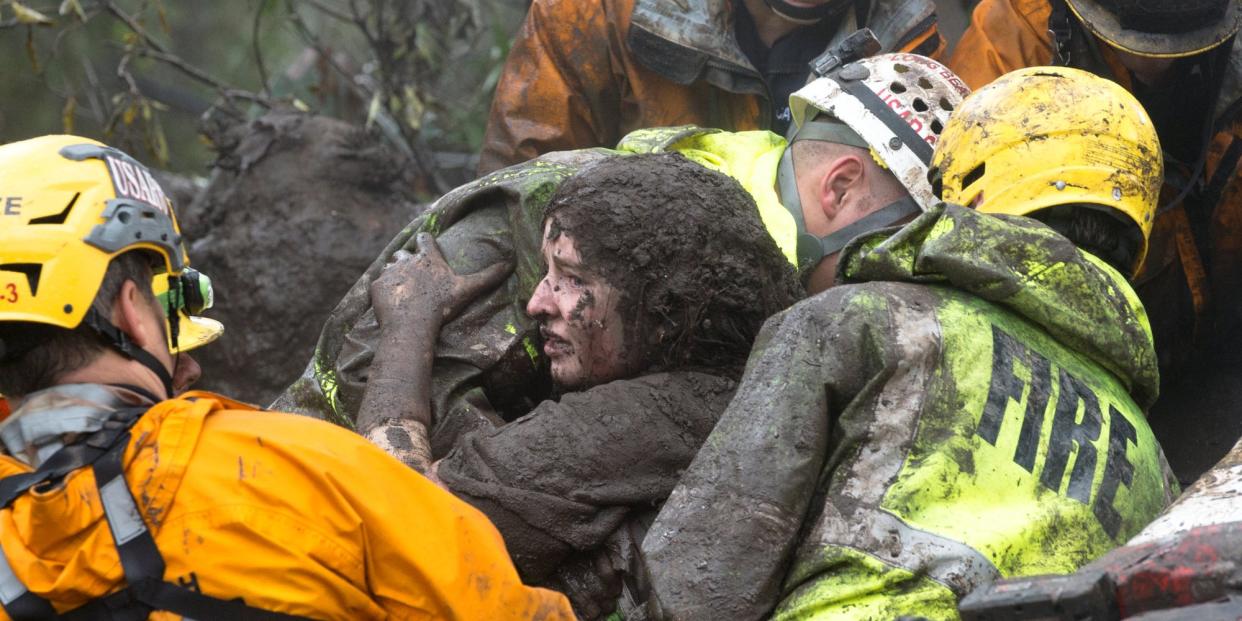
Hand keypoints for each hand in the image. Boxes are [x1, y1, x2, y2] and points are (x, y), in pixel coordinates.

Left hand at [369, 232, 511, 328]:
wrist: (412, 323)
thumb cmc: (442, 305)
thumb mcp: (467, 289)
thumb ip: (488, 277)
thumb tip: (510, 265)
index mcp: (428, 258)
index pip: (425, 239)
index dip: (425, 241)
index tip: (425, 244)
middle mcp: (407, 260)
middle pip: (403, 253)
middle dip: (406, 260)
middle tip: (413, 276)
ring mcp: (390, 273)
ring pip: (389, 267)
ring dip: (394, 275)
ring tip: (401, 289)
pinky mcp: (377, 286)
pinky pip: (379, 285)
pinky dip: (384, 291)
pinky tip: (391, 302)